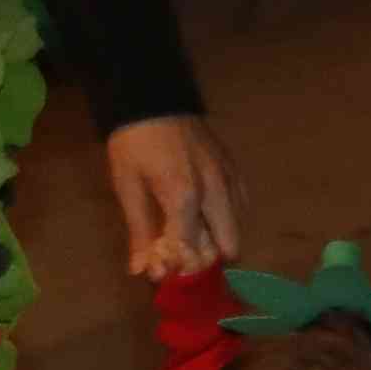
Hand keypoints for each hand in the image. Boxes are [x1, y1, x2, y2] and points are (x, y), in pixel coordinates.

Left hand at [103, 114, 239, 281]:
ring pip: (238, 225)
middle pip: (228, 243)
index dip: (178, 266)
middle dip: (208, 258)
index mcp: (184, 196)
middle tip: (184, 258)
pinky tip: (212, 219)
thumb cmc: (134, 143)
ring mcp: (228, 177)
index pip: (192, 249)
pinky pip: (242, 203)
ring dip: (220, 239)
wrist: (152, 97)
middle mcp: (215, 190)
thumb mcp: (128, 186)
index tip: (163, 272)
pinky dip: (229, 218)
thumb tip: (141, 270)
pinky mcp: (233, 167)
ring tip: (196, 240)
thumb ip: (140, 230)